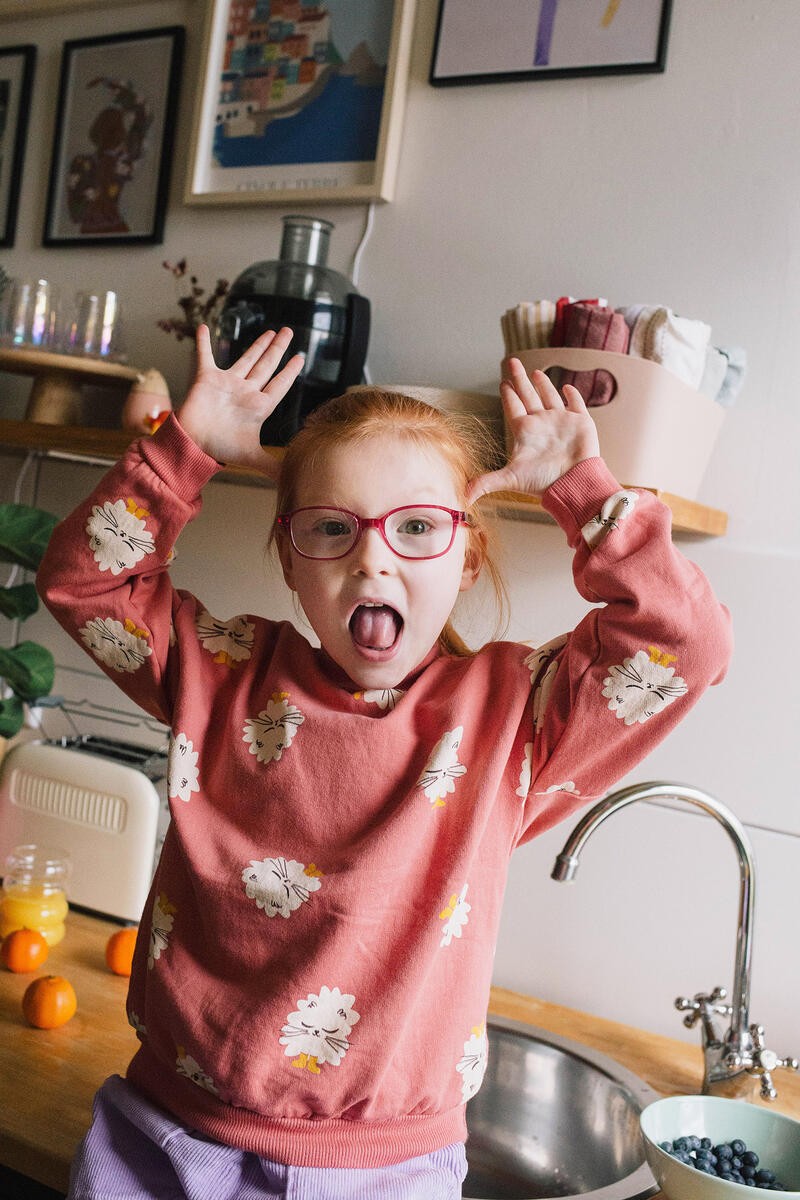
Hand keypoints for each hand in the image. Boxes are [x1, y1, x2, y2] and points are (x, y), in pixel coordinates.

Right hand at [176, 325, 304, 473]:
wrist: (194, 445)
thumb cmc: (221, 449)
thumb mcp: (252, 457)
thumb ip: (273, 466)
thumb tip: (293, 480)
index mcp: (259, 406)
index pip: (279, 384)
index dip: (290, 371)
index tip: (300, 357)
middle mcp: (246, 391)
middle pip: (267, 366)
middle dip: (278, 349)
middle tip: (288, 332)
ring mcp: (228, 383)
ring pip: (246, 358)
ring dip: (257, 344)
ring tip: (269, 331)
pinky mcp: (207, 378)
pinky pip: (205, 356)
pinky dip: (203, 342)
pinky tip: (203, 326)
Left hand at [466, 358, 599, 504]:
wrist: (574, 483)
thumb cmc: (544, 482)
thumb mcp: (510, 478)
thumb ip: (486, 482)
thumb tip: (462, 497)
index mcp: (525, 431)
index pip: (513, 407)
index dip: (508, 395)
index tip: (503, 383)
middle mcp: (541, 423)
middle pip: (528, 395)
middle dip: (520, 379)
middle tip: (512, 362)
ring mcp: (561, 422)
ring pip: (549, 397)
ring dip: (543, 384)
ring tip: (535, 372)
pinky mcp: (581, 422)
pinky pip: (576, 404)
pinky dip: (572, 396)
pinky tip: (567, 387)